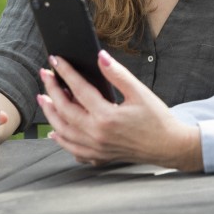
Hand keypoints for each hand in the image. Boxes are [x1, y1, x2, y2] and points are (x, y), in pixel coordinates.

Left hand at [38, 51, 202, 171]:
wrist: (169, 146)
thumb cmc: (157, 119)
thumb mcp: (140, 92)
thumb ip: (118, 74)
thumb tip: (100, 57)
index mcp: (106, 117)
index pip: (79, 90)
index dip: (66, 73)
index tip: (56, 60)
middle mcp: (96, 134)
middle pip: (64, 110)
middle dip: (52, 90)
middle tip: (45, 75)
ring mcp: (95, 148)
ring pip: (63, 131)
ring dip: (51, 114)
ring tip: (44, 98)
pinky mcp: (98, 156)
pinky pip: (72, 149)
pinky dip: (60, 139)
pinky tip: (55, 132)